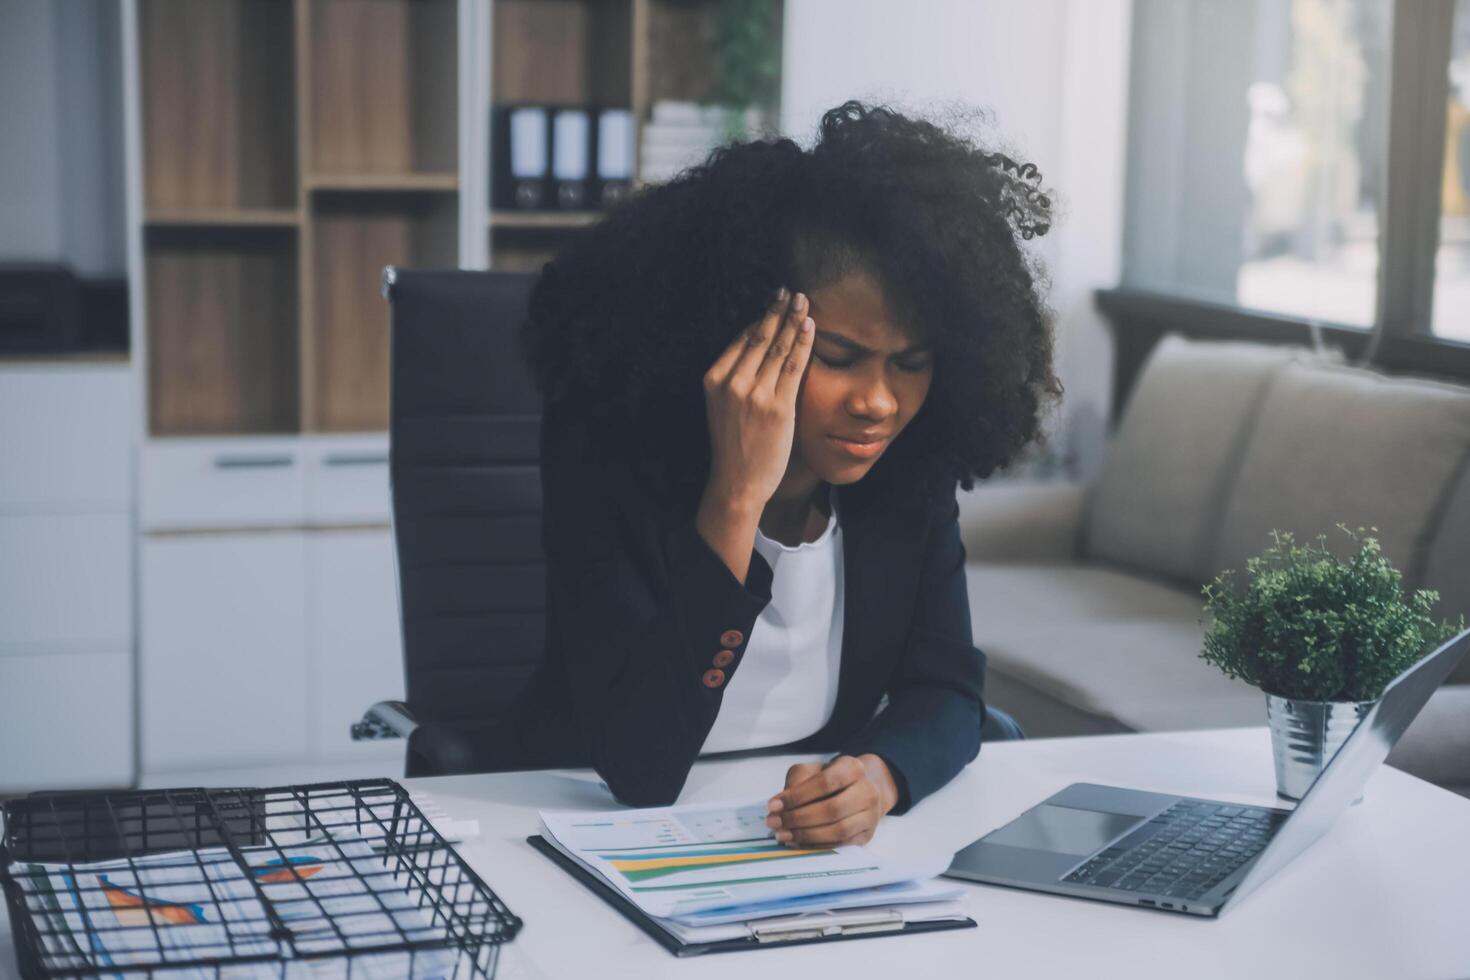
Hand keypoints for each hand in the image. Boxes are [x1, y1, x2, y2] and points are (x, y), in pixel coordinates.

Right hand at [695, 288, 815, 580]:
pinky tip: (810, 327)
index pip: (741, 340)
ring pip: (777, 348)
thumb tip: (760, 354)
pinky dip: (802, 343)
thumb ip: (737, 381)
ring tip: (804, 301)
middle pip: (759, 337)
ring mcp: (754, 394)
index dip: (760, 318)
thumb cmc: (734, 448)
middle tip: (791, 292)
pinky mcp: (777, 406)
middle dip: (777, 311)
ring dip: (792, 320)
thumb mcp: (723, 408)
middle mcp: (731, 383)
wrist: (737, 484)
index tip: (774, 302)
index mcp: (714, 380)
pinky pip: (793, 367)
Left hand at [765, 754, 898, 846]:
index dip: (797, 796)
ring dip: (806, 835)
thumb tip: (778, 806)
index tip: (773, 806)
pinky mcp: (867, 836)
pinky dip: (816, 846)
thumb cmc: (832, 780)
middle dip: (798, 818)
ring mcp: (870, 815)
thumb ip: (797, 782)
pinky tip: (798, 843)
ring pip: (838, 830)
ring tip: (783, 835)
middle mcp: (867, 791)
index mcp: (852, 768)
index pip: (825, 782)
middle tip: (774, 823)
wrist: (861, 791)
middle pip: (832, 809)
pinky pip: (841, 845)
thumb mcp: (814, 771)